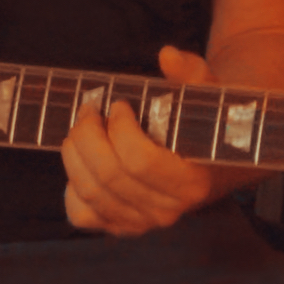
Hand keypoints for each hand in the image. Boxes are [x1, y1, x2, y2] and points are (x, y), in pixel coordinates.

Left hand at [61, 44, 215, 235]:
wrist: (212, 162)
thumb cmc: (204, 123)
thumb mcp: (207, 94)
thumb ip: (191, 73)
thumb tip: (168, 56)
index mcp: (191, 182)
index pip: (139, 161)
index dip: (120, 128)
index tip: (119, 105)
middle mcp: (166, 211)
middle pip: (108, 175)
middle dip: (88, 134)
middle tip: (89, 109)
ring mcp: (142, 223)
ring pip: (90, 193)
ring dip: (75, 154)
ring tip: (81, 128)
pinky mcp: (121, 227)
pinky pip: (82, 216)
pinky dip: (71, 189)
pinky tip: (82, 163)